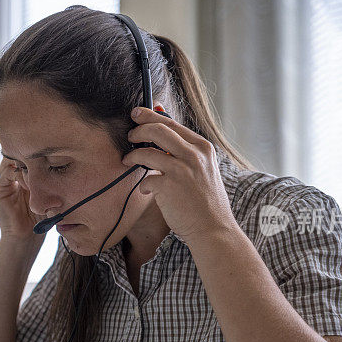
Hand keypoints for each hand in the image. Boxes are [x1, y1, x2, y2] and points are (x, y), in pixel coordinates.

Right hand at [0, 158, 46, 244]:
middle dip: (31, 154)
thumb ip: (51, 180)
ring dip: (26, 165)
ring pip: (12, 160)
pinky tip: (29, 184)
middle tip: (45, 159)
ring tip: (38, 175)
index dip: (38, 152)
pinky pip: (8, 174)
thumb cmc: (41, 217)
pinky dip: (19, 175)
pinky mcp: (0, 189)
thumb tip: (63, 163)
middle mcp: (14, 175)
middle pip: (19, 153)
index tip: (52, 155)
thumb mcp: (49, 194)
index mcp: (25, 175)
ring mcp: (6, 181)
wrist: (28, 237)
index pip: (29, 155)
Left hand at [120, 106, 236, 242]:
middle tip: (130, 135)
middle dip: (138, 130)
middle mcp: (194, 155)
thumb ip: (185, 149)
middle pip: (158, 130)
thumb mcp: (203, 168)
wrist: (213, 228)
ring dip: (132, 155)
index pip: (171, 123)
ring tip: (127, 160)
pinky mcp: (170, 187)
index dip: (150, 115)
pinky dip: (144, 184)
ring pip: (146, 152)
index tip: (137, 113)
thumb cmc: (204, 199)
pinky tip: (147, 189)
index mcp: (202, 147)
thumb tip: (163, 125)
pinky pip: (146, 178)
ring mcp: (182, 170)